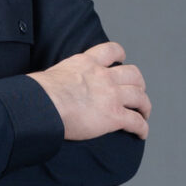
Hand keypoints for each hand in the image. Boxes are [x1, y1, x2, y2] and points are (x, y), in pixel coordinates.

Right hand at [28, 42, 150, 140]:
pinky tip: (141, 134)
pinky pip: (136, 122)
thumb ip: (63, 76)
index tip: (122, 61)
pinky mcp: (114, 116)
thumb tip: (53, 86)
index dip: (120, 55)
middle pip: (133, 74)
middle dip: (138, 84)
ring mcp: (111, 96)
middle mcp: (104, 76)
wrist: (44, 104)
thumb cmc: (41, 92)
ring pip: (140, 97)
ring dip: (145, 106)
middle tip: (136, 92)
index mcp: (87, 63)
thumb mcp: (55, 73)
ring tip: (143, 113)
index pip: (111, 50)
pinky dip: (142, 128)